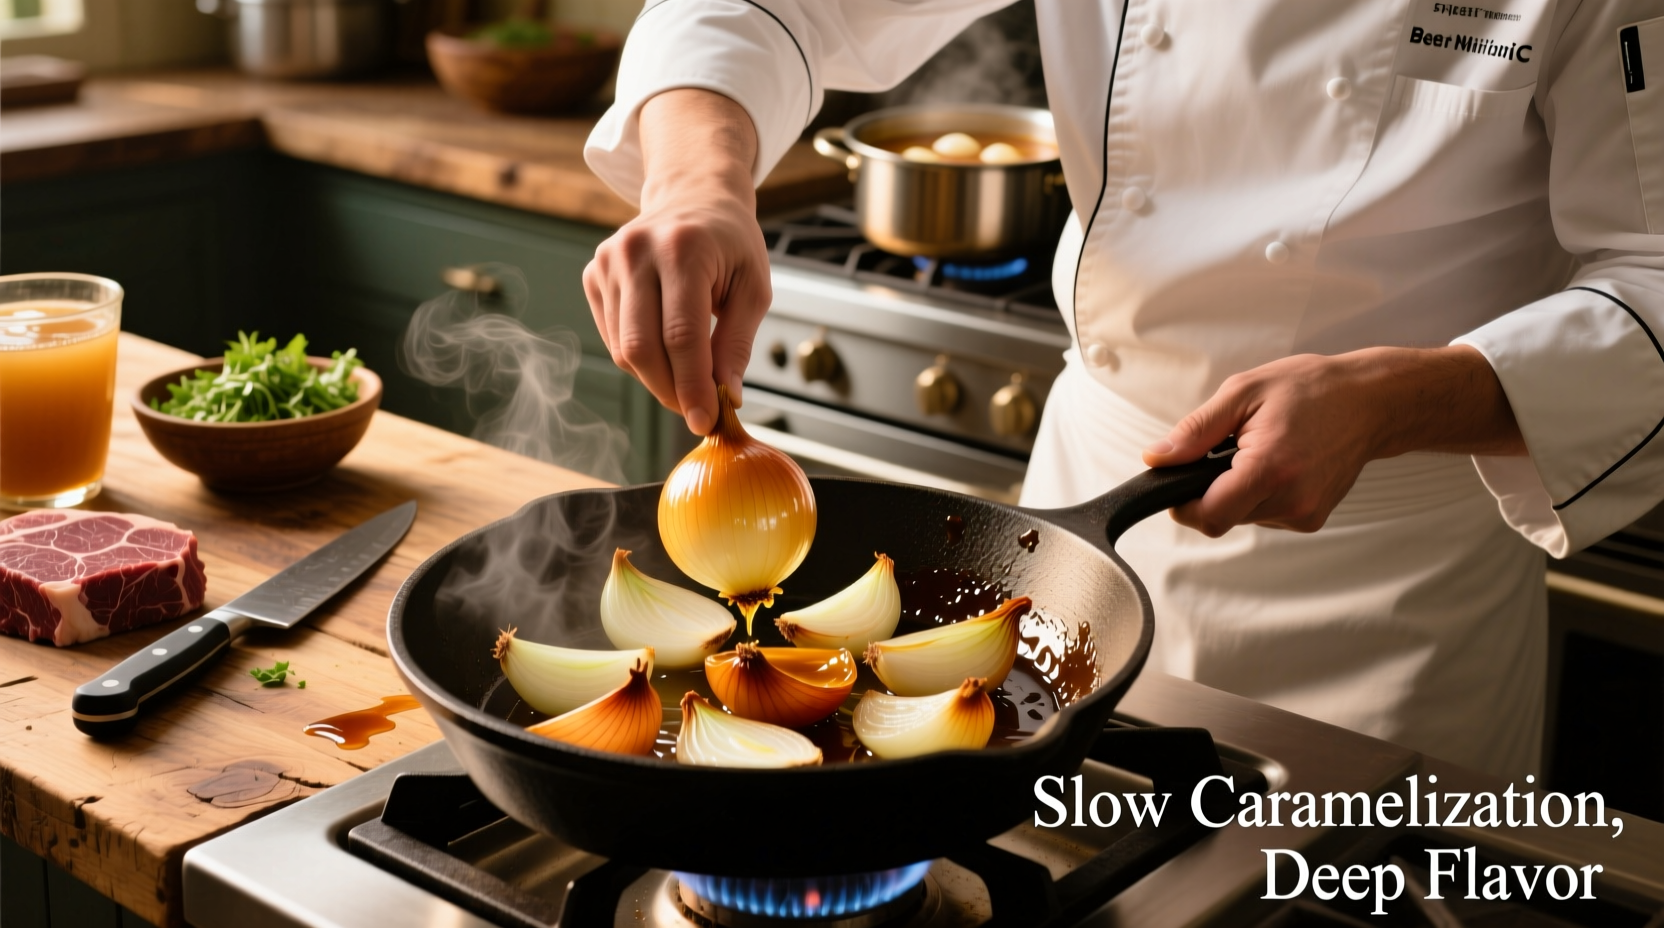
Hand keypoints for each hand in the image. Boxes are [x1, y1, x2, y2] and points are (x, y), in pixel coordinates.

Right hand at [583, 89, 769, 434]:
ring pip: (624, 349)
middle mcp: (636, 251)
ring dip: (657, 379)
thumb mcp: (754, 287)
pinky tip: (666, 351)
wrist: (693, 196)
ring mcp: (607, 262)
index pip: (682, 336)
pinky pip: (613, 338)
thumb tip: (727, 397)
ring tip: (688, 381)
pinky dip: (641, 359)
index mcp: (683, 249)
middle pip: (642, 348)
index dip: (693, 386)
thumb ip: (738, 343)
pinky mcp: (593, 274)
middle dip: (671, 391)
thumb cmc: (730, 243)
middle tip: (697, 411)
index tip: (707, 421)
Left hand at [1140, 346, 1525, 535]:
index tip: (1180, 481)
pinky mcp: (1312, 519)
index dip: (1183, 504)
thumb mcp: (1243, 393)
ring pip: (1243, 517)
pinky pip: (1266, 515)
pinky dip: (1260, 494)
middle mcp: (1292, 500)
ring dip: (1237, 490)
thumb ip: (1195, 431)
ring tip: (1260, 450)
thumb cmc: (1312, 389)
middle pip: (1222, 518)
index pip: (1208, 516)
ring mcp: (1305, 513)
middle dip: (1212, 489)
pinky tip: (1278, 463)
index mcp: (1270, 469)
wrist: (1371, 401)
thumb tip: (1157, 458)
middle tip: (1229, 450)